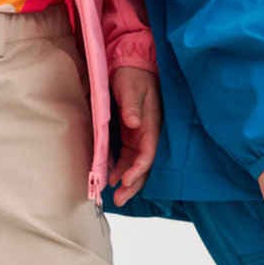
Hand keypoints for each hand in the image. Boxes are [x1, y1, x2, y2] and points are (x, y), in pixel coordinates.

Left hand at [109, 65, 160, 205]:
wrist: (131, 65)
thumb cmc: (133, 75)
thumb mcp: (131, 88)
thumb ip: (132, 106)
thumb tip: (134, 123)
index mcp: (152, 124)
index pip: (148, 152)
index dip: (138, 169)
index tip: (126, 180)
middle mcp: (148, 133)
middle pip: (143, 164)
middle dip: (133, 184)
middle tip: (120, 199)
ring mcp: (140, 135)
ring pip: (135, 164)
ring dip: (127, 180)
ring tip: (116, 196)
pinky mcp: (131, 134)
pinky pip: (128, 156)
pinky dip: (121, 168)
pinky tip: (112, 178)